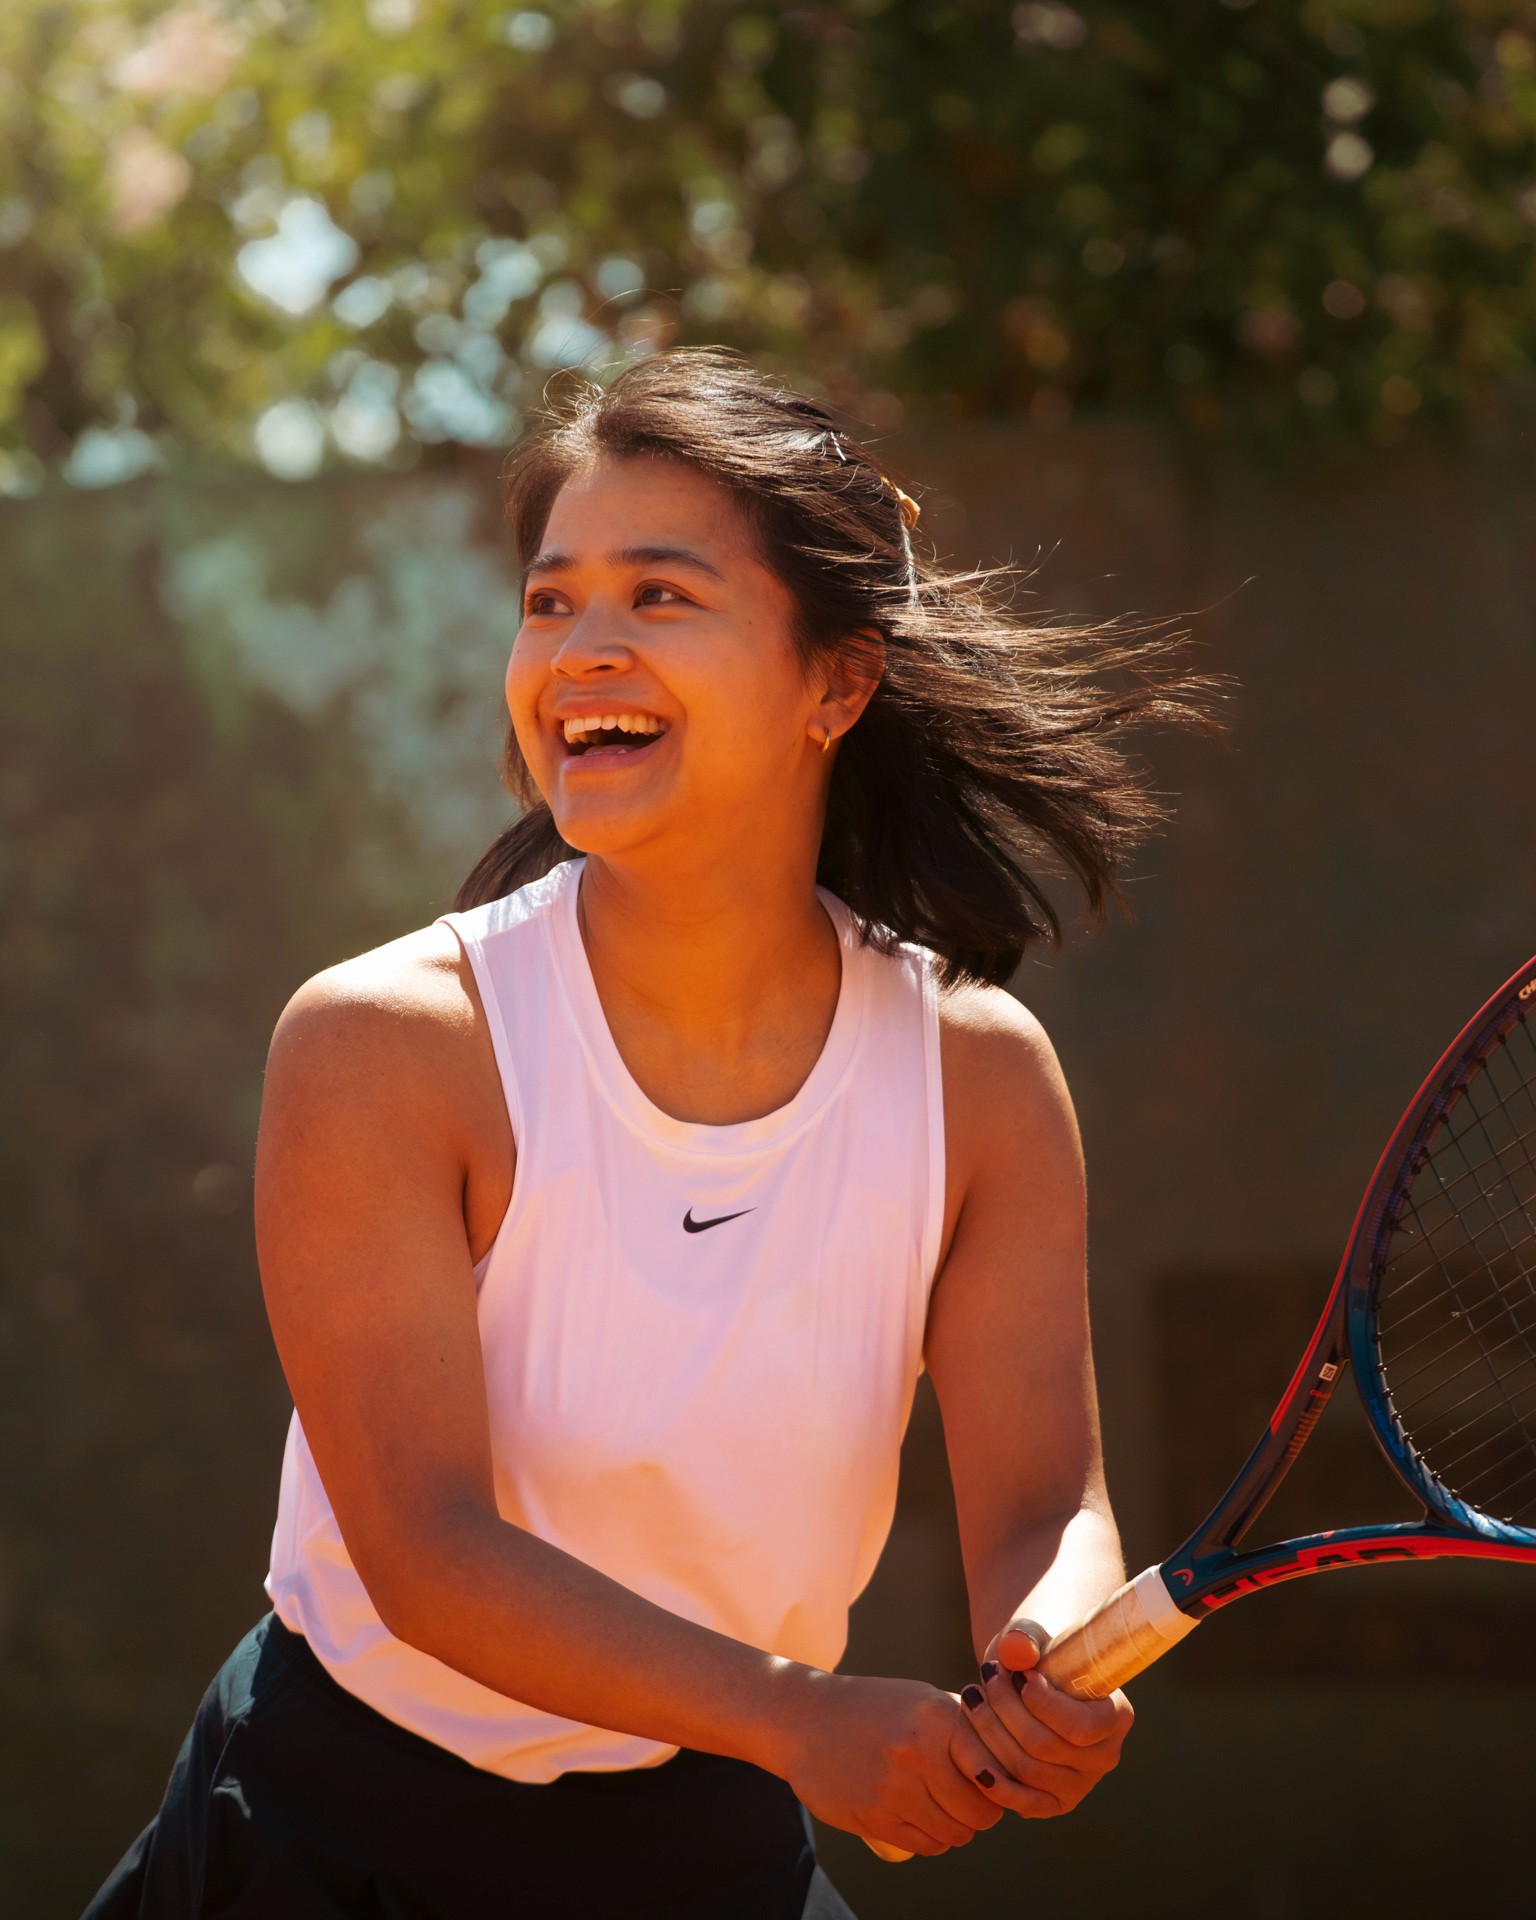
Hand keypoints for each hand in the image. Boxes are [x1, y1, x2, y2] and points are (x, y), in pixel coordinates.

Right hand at [772, 1672, 1004, 1857]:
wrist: (803, 1719)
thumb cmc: (869, 1707)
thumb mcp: (919, 1698)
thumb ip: (962, 1722)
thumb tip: (1010, 1753)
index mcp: (937, 1717)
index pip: (995, 1770)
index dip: (1001, 1785)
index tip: (993, 1786)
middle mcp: (919, 1752)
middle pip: (979, 1810)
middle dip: (981, 1814)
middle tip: (970, 1804)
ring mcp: (895, 1788)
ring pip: (954, 1833)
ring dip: (957, 1830)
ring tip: (945, 1812)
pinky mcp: (874, 1817)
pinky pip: (925, 1845)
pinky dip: (932, 1840)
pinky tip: (923, 1822)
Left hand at [952, 1621, 1133, 1818]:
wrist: (1033, 1677)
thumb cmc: (1039, 1653)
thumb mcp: (1034, 1636)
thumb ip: (1026, 1637)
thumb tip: (1016, 1648)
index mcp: (1116, 1716)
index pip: (1079, 1726)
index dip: (1042, 1702)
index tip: (1018, 1673)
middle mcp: (1104, 1757)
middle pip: (1045, 1747)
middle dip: (1005, 1708)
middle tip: (985, 1675)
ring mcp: (1079, 1785)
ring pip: (1025, 1770)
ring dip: (989, 1731)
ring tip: (971, 1696)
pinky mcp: (1052, 1802)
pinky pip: (1019, 1801)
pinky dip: (989, 1774)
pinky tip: (967, 1741)